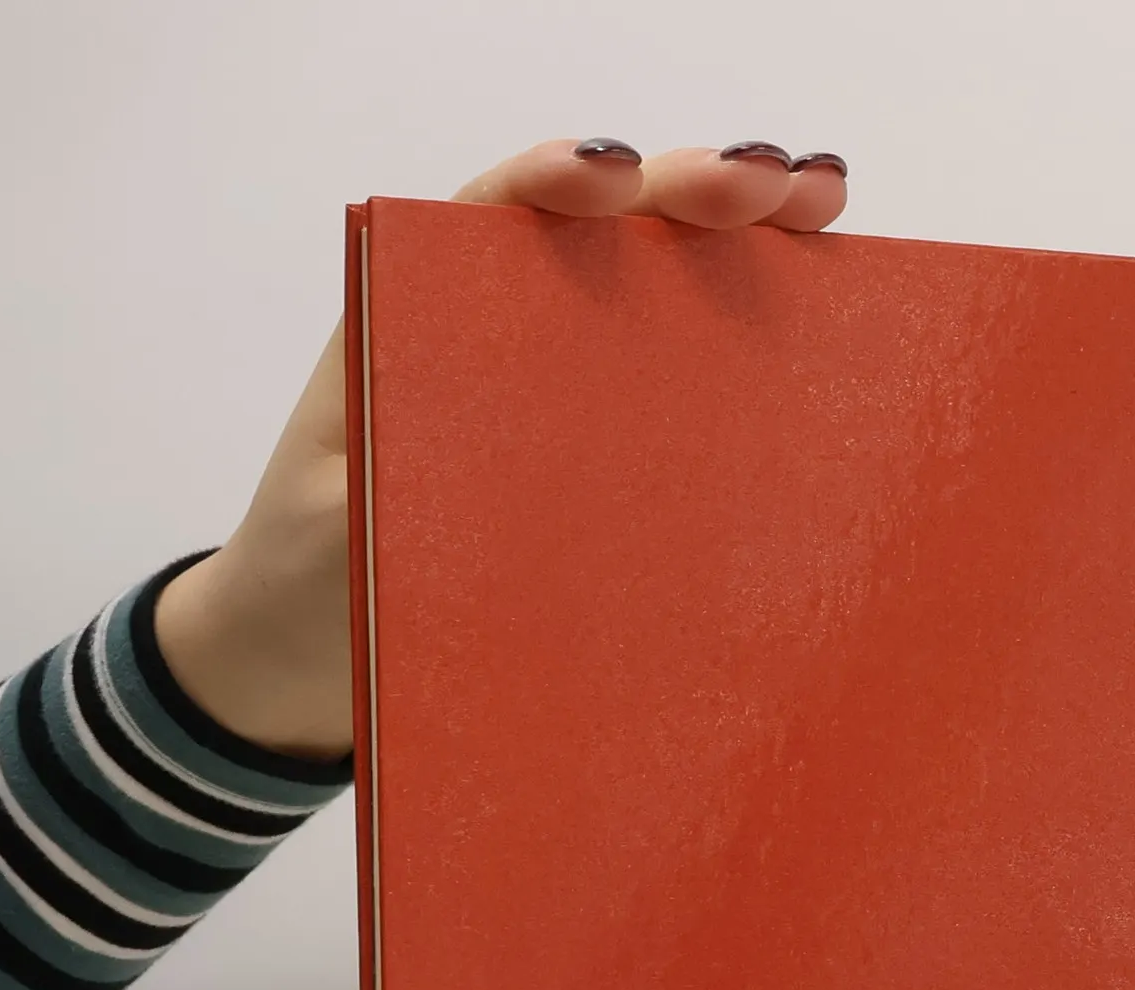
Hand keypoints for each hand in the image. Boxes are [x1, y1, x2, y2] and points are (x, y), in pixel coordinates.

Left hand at [155, 139, 848, 760]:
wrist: (312, 668)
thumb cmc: (310, 587)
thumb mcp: (336, 529)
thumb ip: (392, 486)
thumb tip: (501, 478)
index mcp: (418, 323)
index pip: (500, 215)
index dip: (565, 180)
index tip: (620, 176)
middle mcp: (503, 343)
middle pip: (611, 235)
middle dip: (696, 191)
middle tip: (783, 185)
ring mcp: (564, 406)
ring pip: (664, 301)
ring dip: (746, 249)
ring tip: (825, 212)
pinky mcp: (605, 473)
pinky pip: (686, 405)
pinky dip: (752, 363)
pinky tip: (823, 342)